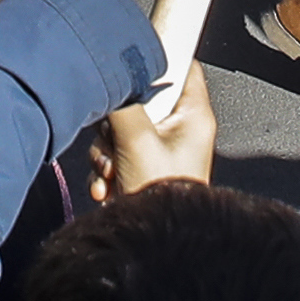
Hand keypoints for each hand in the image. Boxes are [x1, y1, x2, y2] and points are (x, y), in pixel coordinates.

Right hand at [102, 63, 217, 194]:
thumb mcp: (137, 141)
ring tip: (111, 171)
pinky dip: (107, 168)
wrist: (156, 242)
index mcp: (193, 116)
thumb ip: (122, 104)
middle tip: (114, 139)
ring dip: (106, 150)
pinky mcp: (144, 168)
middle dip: (115, 122)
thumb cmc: (163, 195)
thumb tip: (110, 82)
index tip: (132, 58)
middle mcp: (180, 129)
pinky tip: (108, 186)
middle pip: (140, 99)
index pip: (182, 65)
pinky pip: (117, 152)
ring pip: (122, 128)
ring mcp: (161, 150)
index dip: (157, 58)